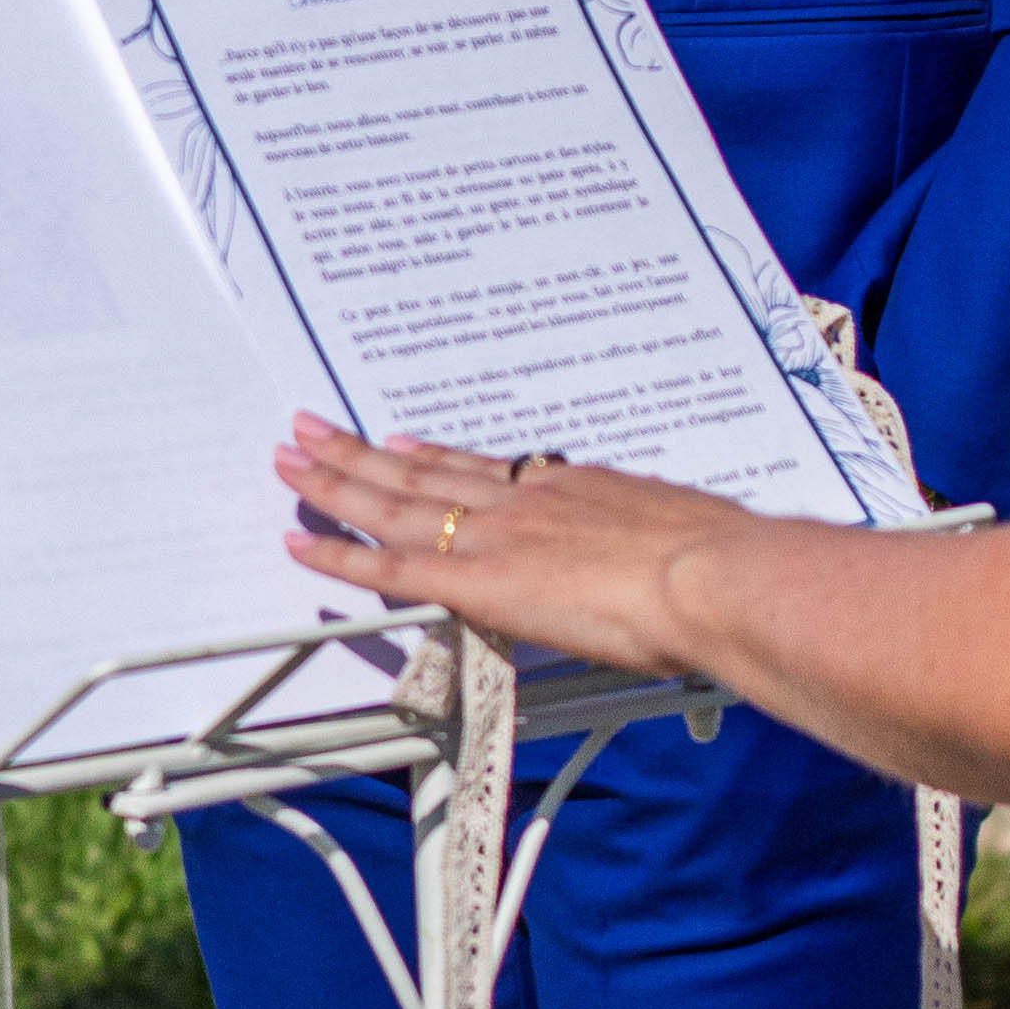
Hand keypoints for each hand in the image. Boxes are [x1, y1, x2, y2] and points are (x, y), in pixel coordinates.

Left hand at [279, 418, 731, 675]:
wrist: (712, 575)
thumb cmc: (719, 563)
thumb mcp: (686, 531)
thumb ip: (657, 543)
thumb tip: (674, 552)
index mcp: (572, 487)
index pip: (484, 469)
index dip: (435, 457)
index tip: (402, 443)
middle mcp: (521, 500)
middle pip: (422, 473)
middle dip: (361, 451)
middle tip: (312, 427)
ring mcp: (493, 536)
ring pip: (392, 505)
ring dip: (335, 481)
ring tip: (290, 460)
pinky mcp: (476, 581)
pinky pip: (390, 568)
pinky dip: (340, 556)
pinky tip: (301, 544)